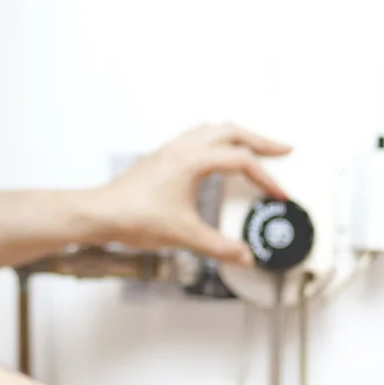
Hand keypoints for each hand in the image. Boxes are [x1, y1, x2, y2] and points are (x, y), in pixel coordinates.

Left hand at [93, 122, 291, 264]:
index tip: (279, 194)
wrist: (100, 213)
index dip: (266, 178)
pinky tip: (218, 156)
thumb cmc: (133, 217)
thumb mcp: (184, 235)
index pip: (241, 161)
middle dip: (260, 140)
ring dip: (237, 135)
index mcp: (193, 160)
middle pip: (231, 131)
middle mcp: (183, 147)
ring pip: (212, 129)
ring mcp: (171, 149)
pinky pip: (197, 136)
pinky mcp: (162, 156)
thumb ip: (219, 246)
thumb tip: (244, 255)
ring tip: (255, 147)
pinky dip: (216, 140)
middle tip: (283, 150)